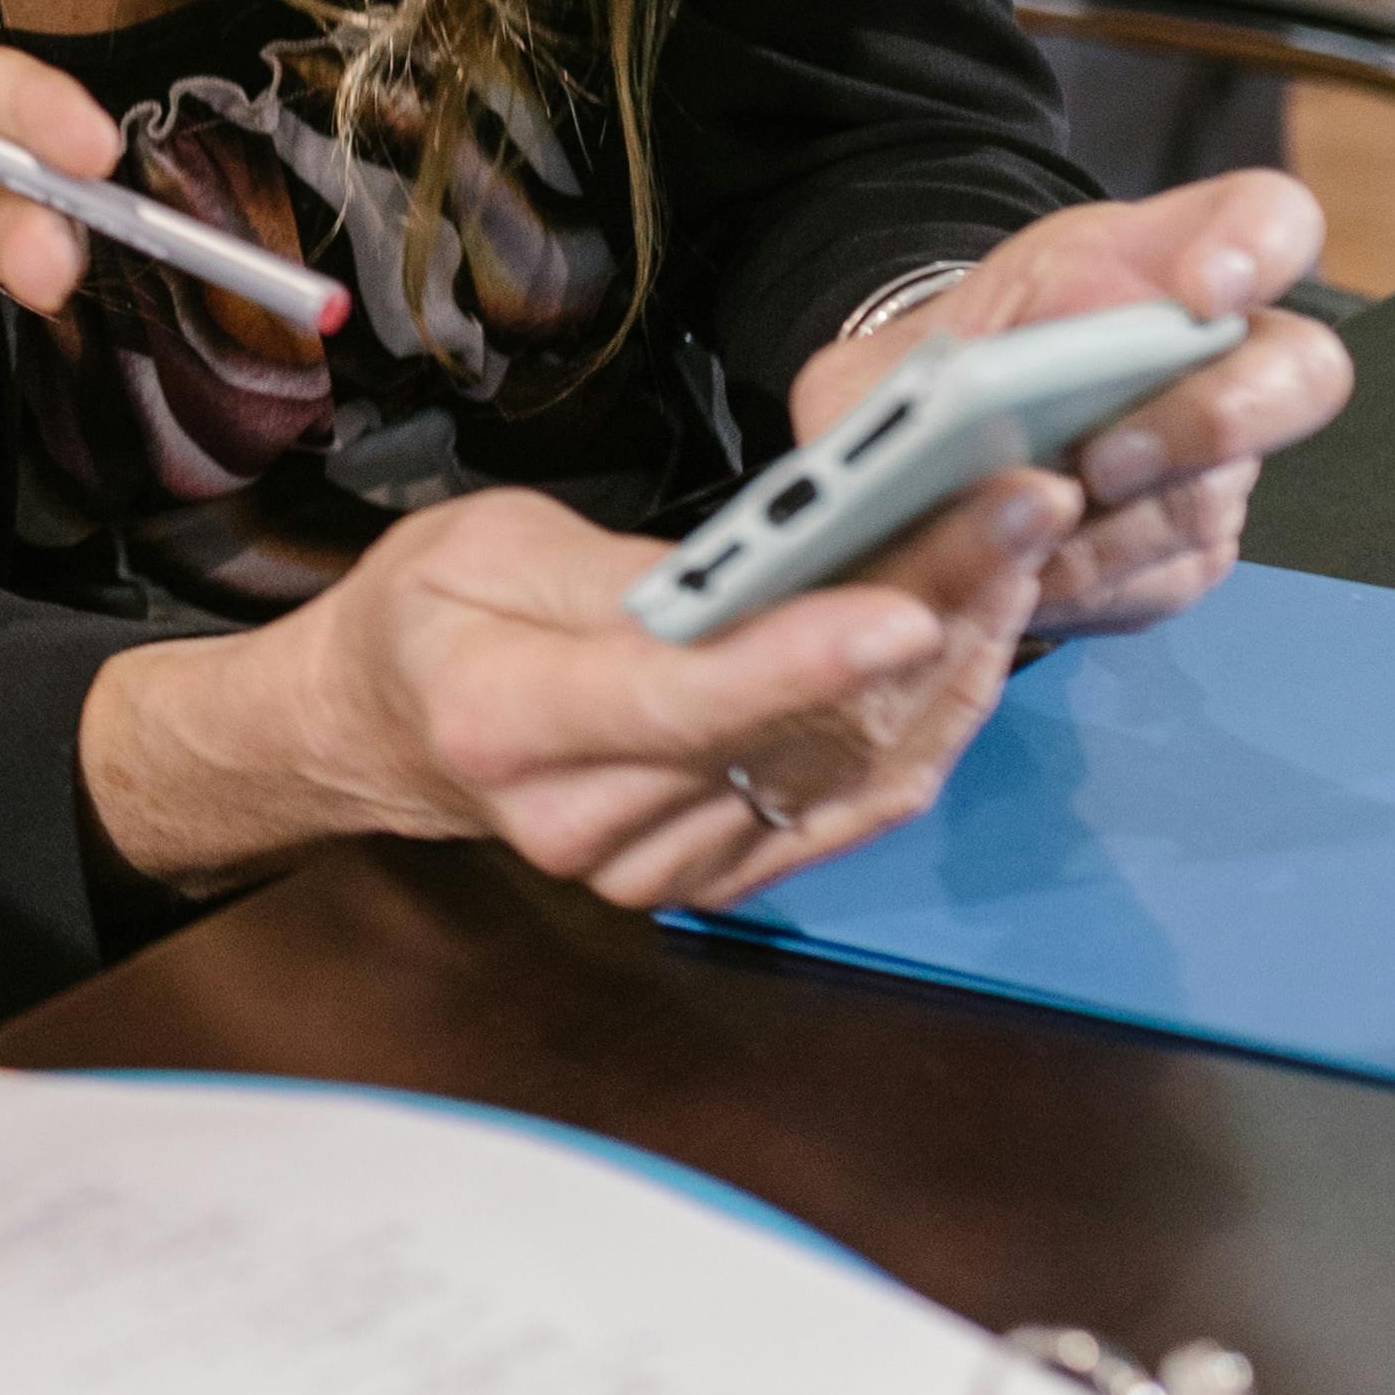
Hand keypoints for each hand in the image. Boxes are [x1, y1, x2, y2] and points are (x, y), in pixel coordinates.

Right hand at [79, 473, 1070, 911]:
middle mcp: (585, 824)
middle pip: (793, 734)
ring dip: (955, 666)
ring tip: (1017, 550)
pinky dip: (929, 727)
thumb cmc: (424, 617)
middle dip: (931, 616)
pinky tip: (974, 640)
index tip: (915, 600)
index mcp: (504, 724)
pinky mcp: (710, 884)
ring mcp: (654, 871)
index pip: (681, 698)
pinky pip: (850, 812)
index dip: (804, 655)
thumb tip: (776, 572)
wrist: (374, 736)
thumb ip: (625, 576)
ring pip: (846, 778)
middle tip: (1020, 510)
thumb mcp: (485, 545)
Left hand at [788, 176, 1349, 638]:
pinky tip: (1026, 577)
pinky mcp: (1192, 552)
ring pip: (1212, 497)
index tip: (1203, 290)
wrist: (945, 429)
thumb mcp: (942, 315)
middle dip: (1206, 423)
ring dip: (1113, 530)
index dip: (1258, 248)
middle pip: (1301, 374)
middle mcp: (1230, 362)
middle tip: (1103, 461)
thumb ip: (954, 342)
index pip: (1270, 220)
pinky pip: (1166, 577)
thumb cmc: (969, 353)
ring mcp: (1223, 463)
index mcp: (1168, 264)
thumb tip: (957, 416)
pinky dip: (1088, 583)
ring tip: (1018, 535)